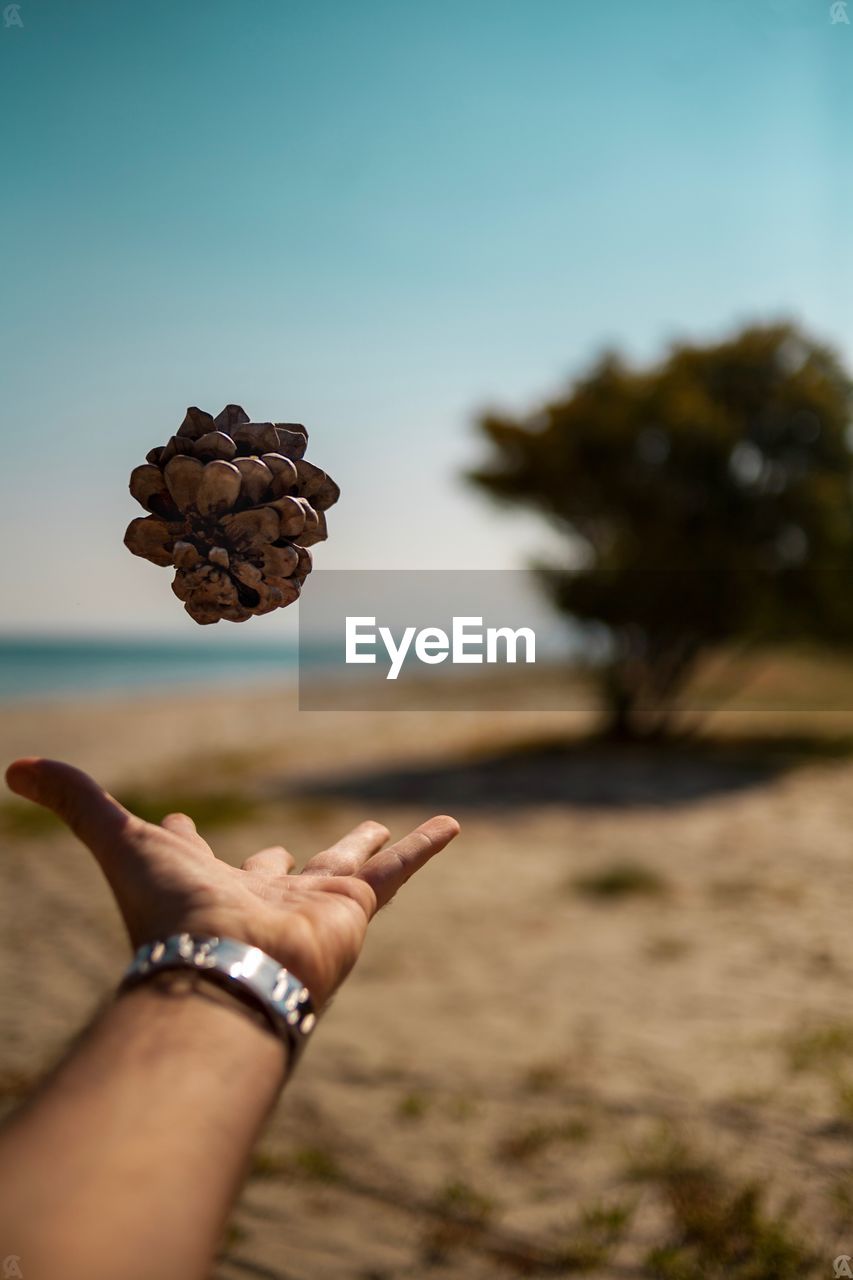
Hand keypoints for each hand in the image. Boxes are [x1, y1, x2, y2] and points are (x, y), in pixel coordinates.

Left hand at [5, 758, 459, 1007]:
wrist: (230, 972)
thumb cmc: (173, 911)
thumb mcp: (120, 840)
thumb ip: (76, 800)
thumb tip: (14, 766)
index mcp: (200, 884)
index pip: (189, 854)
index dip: (181, 837)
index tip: (178, 824)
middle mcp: (254, 898)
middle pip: (268, 869)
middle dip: (274, 861)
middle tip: (280, 851)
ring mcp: (307, 905)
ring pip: (343, 867)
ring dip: (361, 849)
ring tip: (380, 829)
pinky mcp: (354, 908)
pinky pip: (398, 871)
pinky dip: (424, 847)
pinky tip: (451, 823)